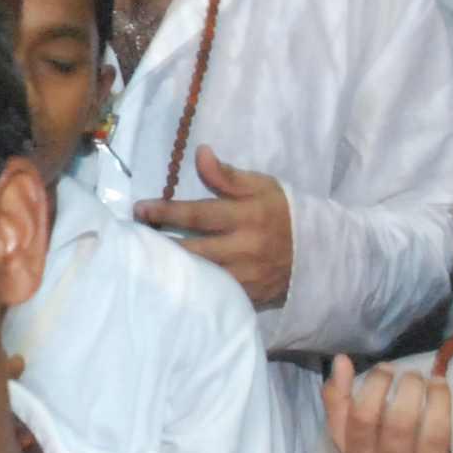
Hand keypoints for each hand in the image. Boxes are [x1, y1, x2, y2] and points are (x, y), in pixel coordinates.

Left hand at [133, 147, 291, 311]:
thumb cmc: (286, 214)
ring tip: (142, 260)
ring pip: (199, 276)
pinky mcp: (247, 298)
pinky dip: (190, 290)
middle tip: (132, 237)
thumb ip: (228, 175)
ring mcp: (245, 277)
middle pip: (191, 249)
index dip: (165, 212)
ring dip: (170, 268)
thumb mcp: (263, 186)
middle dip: (158, 243)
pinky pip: (212, 295)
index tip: (139, 209)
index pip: (197, 214)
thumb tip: (200, 154)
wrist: (321, 254)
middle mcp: (244, 249)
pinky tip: (169, 284)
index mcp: (247, 216)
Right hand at [326, 352, 452, 452]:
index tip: (388, 371)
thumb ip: (340, 405)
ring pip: (435, 436)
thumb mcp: (351, 447)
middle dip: (411, 387)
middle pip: (400, 421)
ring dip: (440, 401)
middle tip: (417, 378)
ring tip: (440, 385)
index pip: (363, 415)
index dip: (377, 384)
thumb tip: (341, 361)